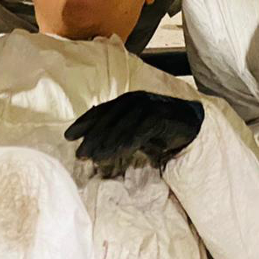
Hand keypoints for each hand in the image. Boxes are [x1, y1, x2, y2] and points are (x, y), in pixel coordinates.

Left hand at [65, 90, 204, 178]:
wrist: (190, 122)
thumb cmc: (160, 127)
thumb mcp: (135, 129)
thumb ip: (118, 131)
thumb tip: (94, 144)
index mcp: (126, 100)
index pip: (100, 111)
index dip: (84, 124)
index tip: (68, 137)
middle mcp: (135, 100)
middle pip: (108, 119)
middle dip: (92, 138)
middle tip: (80, 154)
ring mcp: (148, 107)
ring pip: (122, 126)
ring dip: (107, 143)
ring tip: (95, 158)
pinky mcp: (160, 116)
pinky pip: (140, 131)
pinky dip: (128, 142)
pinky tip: (118, 153)